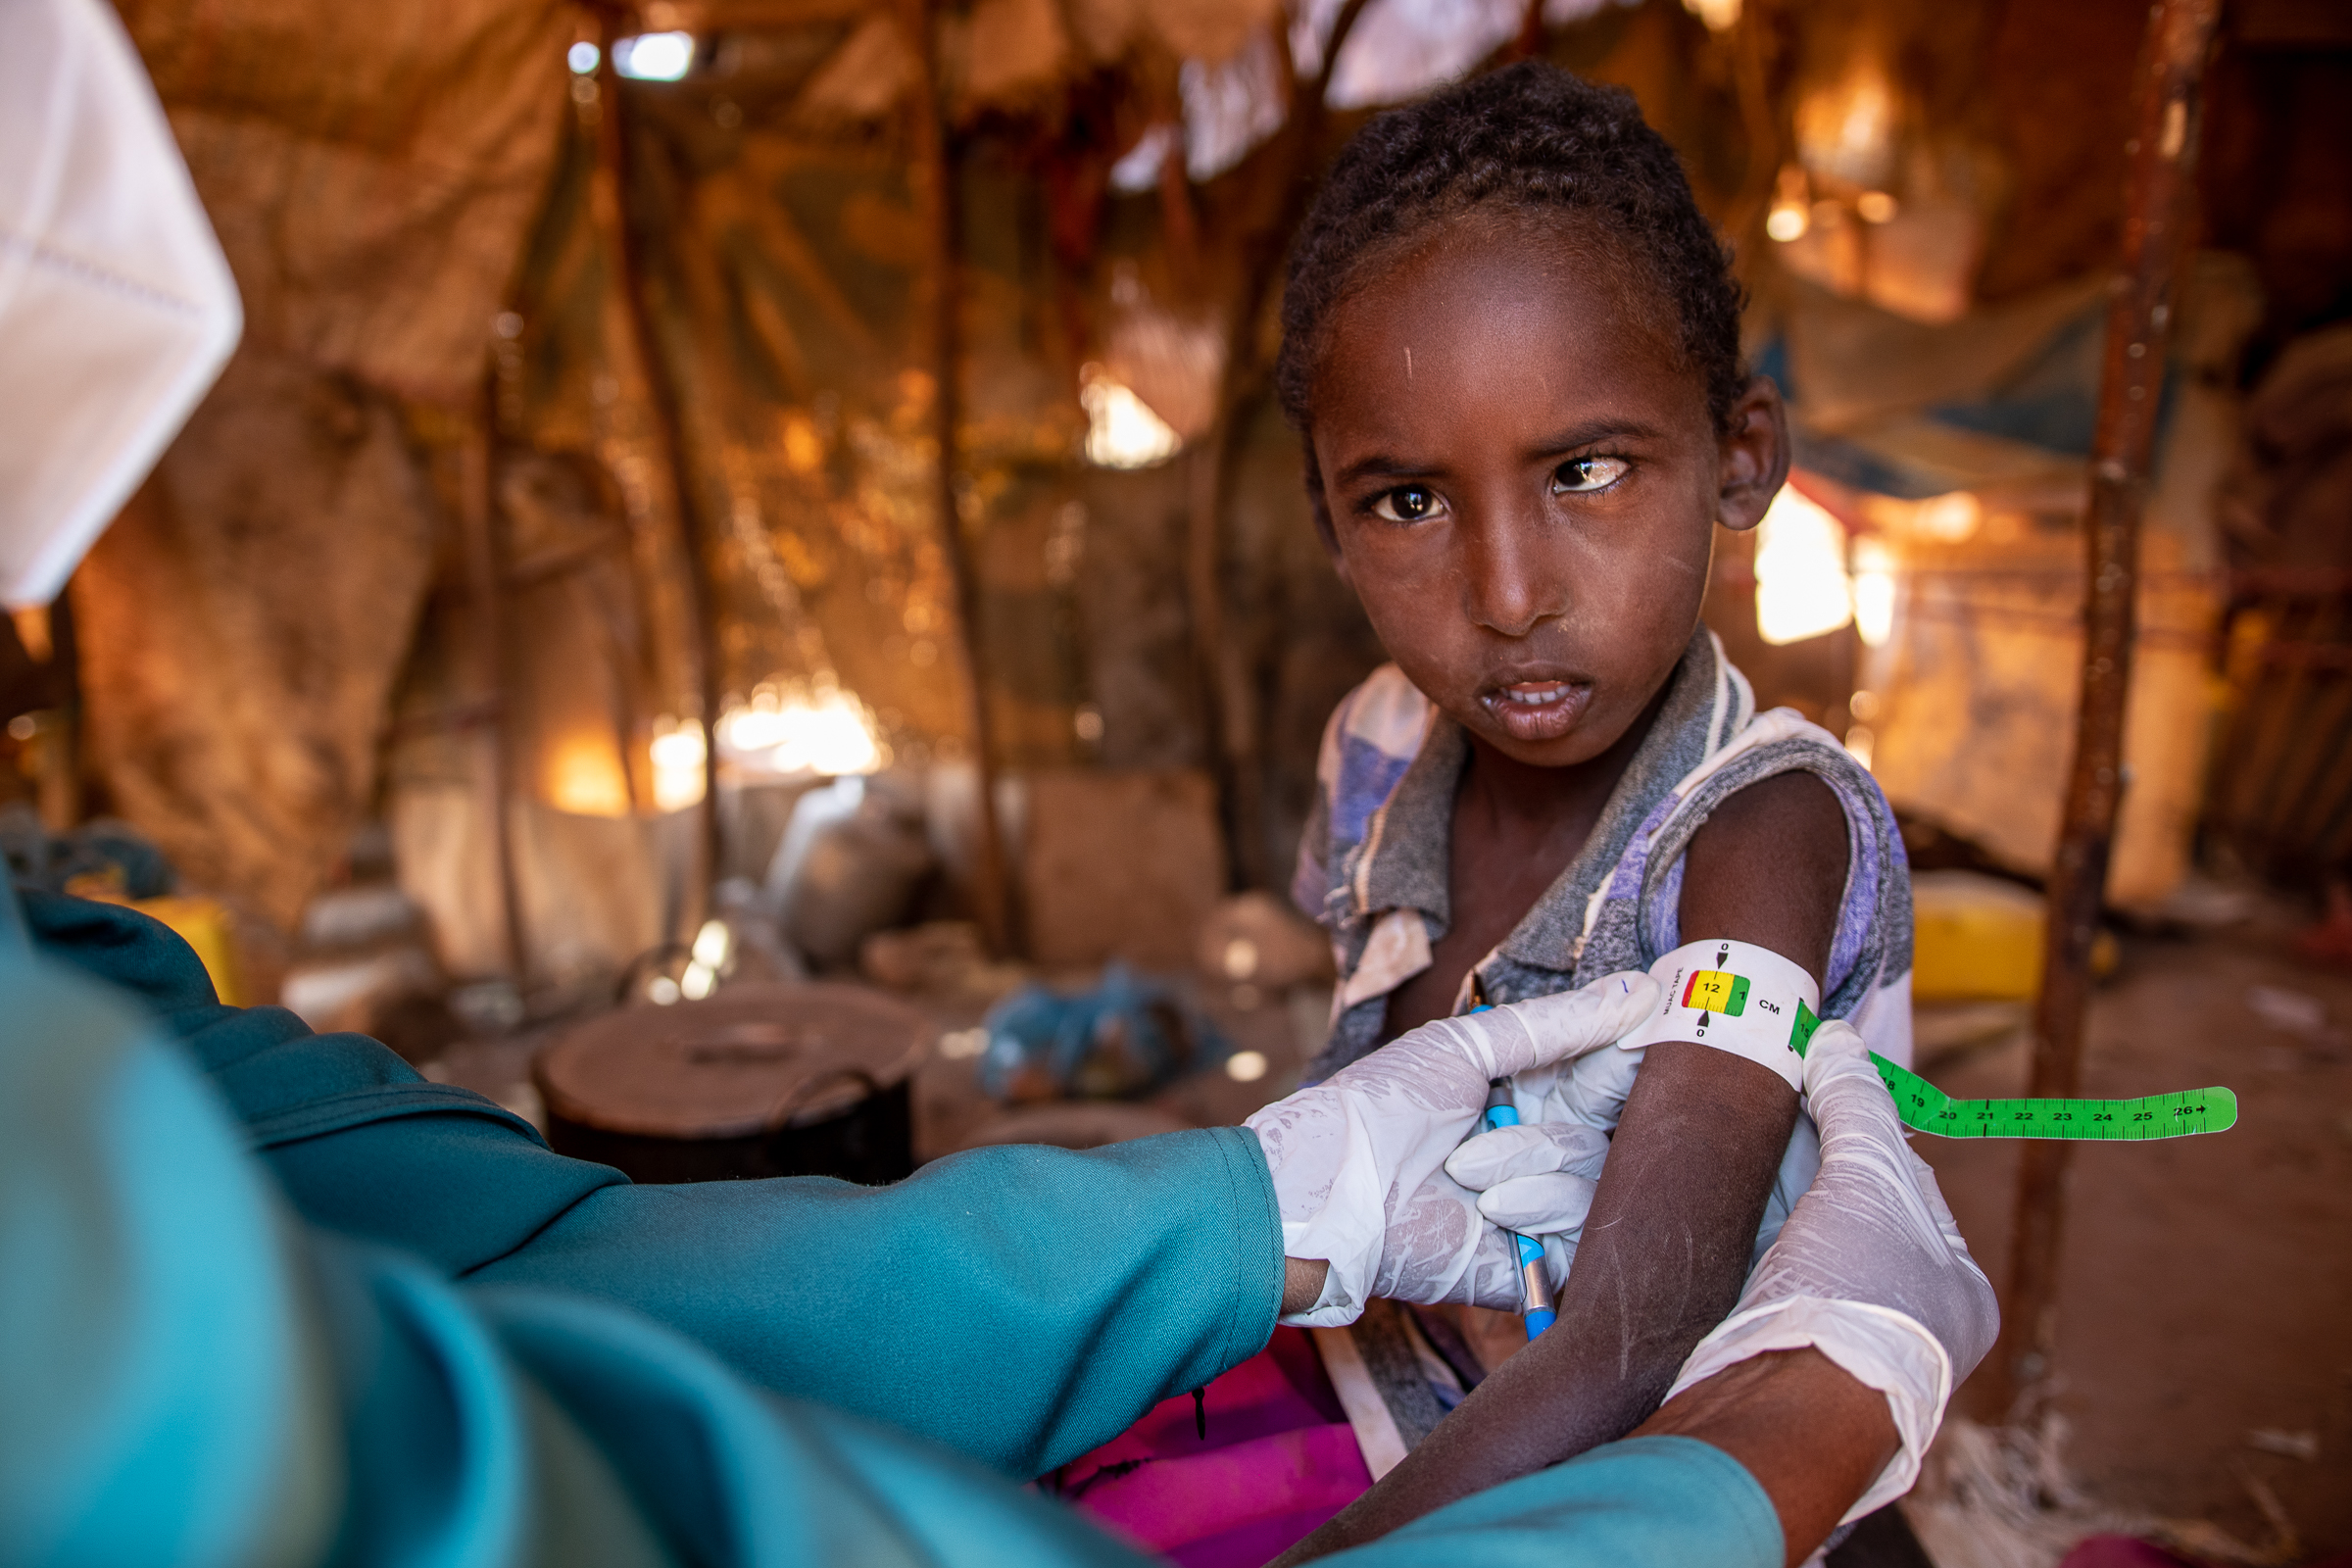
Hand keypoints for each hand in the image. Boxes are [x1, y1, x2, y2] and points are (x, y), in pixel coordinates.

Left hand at [1246, 971, 1655, 1324]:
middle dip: (1596, 1103)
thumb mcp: (1467, 1048)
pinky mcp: (1541, 1261)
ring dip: (1537, 1159)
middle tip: (1550, 1097)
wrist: (1334, 1189)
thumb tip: (1641, 992)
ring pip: (1603, 1173)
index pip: (1609, 1072)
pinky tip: (1495, 1207)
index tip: (1646, 1033)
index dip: (1630, 1053)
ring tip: (1466, 1167)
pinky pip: (1589, 1232)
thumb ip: (1555, 1025)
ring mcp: (1546, 1203)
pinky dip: (1545, 1208)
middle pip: (1623, 1123)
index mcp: (1531, 1093)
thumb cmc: (1384, 1107)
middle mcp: (1547, 1146)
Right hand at [1663, 1019, 1998, 1521]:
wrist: (1785, 1403)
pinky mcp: (1778, 1345)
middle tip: (1764, 1105)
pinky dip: (1742, 1232)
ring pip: (1801, 1240)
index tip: (1812, 1086)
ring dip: (1769, 1194)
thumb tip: (1837, 1041)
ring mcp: (1840, 1337)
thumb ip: (1855, 1107)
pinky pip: (1763, 1270)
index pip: (1907, 1184)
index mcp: (1956, 1290)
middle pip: (1850, 1211)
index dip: (1858, 1128)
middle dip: (1808, 1162)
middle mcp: (1905, 1318)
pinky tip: (1715, 1196)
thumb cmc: (1854, 1297)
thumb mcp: (1867, 1182)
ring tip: (1733, 1138)